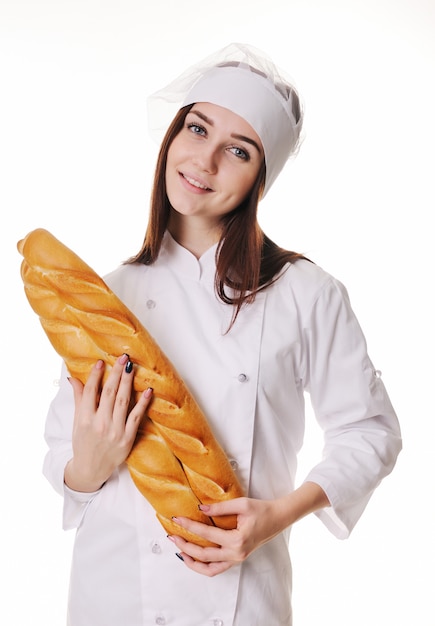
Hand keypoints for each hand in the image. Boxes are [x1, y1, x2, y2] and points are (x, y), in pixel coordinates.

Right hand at [64, 354, 152, 491]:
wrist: (90, 469)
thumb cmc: (83, 443)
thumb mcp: (77, 421)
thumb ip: (79, 398)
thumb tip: (73, 378)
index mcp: (84, 419)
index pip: (90, 392)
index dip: (96, 375)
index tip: (101, 362)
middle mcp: (99, 424)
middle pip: (109, 393)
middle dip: (116, 374)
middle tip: (123, 358)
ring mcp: (115, 431)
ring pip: (122, 401)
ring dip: (128, 382)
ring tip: (132, 367)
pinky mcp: (127, 438)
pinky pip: (136, 417)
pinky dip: (143, 403)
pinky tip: (148, 390)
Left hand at [168, 483, 329, 575]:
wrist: (278, 518)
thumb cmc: (262, 510)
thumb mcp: (241, 504)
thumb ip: (220, 508)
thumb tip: (200, 509)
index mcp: (237, 540)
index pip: (206, 534)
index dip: (189, 526)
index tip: (177, 518)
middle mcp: (236, 554)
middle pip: (203, 555)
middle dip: (185, 545)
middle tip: (172, 535)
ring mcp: (237, 559)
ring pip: (209, 569)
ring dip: (192, 562)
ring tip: (179, 551)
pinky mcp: (237, 558)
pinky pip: (217, 568)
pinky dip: (203, 565)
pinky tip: (193, 557)